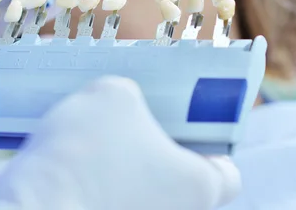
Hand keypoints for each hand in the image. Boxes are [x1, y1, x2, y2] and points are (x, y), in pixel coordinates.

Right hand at [0, 77, 240, 209]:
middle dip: (157, 147)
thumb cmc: (84, 154)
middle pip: (178, 179)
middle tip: (134, 117)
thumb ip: (132, 98)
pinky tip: (69, 157)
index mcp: (199, 188)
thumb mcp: (114, 96)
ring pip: (138, 191)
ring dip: (121, 164)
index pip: (226, 173)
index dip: (211, 145)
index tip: (187, 124)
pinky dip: (92, 181)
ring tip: (93, 134)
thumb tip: (122, 109)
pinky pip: (103, 200)